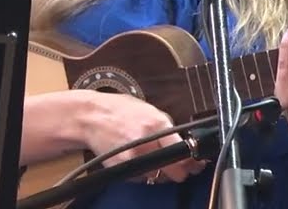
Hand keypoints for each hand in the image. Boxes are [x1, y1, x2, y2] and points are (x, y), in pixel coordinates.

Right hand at [77, 91, 207, 183]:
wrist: (91, 117)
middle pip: (175, 172)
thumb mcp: (150, 111)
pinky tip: (138, 158)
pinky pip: (143, 177)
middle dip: (180, 170)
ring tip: (151, 156)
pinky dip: (144, 172)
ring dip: (161, 171)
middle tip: (180, 164)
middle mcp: (147, 144)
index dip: (193, 161)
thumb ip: (168, 129)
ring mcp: (134, 159)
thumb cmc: (120, 111)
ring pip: (159, 177)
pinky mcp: (124, 170)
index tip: (196, 163)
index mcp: (157, 126)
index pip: (184, 153)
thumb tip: (187, 144)